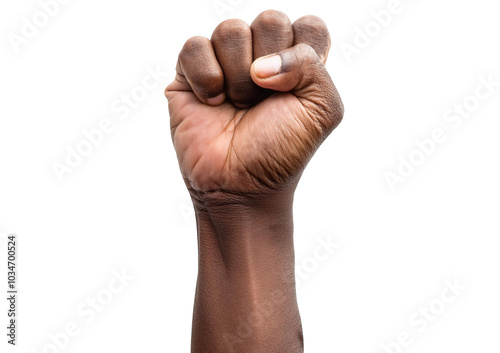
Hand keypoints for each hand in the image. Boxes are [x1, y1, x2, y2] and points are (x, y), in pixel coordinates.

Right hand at [165, 10, 342, 197]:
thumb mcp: (322, 110)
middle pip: (270, 20)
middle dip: (269, 67)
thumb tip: (260, 63)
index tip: (293, 91)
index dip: (301, 53)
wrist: (241, 186)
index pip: (308, 26)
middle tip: (261, 103)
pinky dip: (206, 78)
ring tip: (238, 106)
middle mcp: (262, 56)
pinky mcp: (190, 73)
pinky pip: (195, 46)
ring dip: (237, 77)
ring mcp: (225, 62)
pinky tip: (212, 104)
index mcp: (297, 62)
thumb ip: (312, 65)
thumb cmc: (281, 151)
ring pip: (231, 30)